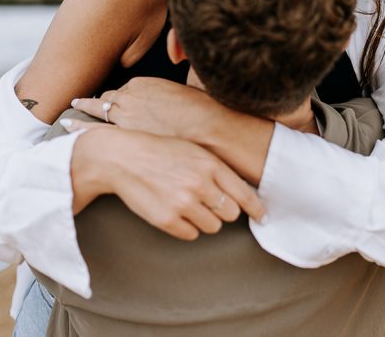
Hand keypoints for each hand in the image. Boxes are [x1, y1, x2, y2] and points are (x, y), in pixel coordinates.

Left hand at [71, 77, 233, 141]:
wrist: (209, 131)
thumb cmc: (205, 109)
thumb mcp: (193, 77)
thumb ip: (181, 61)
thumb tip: (176, 50)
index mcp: (143, 82)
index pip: (123, 88)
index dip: (118, 95)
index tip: (112, 97)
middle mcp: (129, 96)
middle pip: (108, 98)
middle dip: (98, 102)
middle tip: (82, 102)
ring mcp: (124, 117)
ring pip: (99, 112)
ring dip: (85, 111)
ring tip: (71, 112)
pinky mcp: (124, 135)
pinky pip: (94, 130)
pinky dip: (79, 127)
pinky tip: (68, 126)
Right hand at [71, 127, 264, 240]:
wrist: (122, 158)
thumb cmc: (160, 152)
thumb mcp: (193, 150)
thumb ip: (217, 170)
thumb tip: (243, 194)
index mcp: (209, 165)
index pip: (244, 194)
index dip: (256, 209)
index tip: (262, 217)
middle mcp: (199, 184)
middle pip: (231, 214)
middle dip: (223, 211)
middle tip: (209, 203)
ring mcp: (183, 204)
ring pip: (212, 227)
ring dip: (204, 220)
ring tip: (187, 204)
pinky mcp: (167, 220)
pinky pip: (191, 235)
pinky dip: (186, 227)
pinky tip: (174, 211)